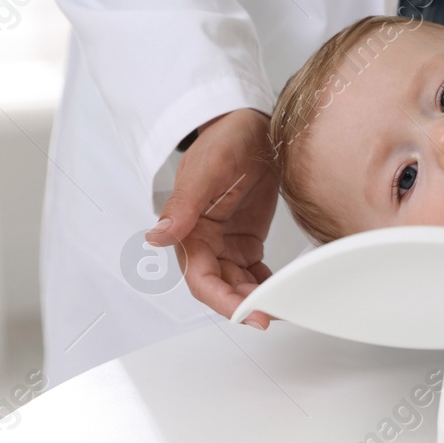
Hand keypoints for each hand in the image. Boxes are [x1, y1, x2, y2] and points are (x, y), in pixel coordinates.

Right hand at [145, 108, 279, 328]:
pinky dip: (267, 285)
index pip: (201, 279)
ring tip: (284, 307)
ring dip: (257, 299)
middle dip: (243, 306)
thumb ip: (184, 203)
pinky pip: (254, 272)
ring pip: (238, 284)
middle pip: (220, 288)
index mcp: (188, 231)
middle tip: (273, 316)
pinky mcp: (246, 241)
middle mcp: (204, 243)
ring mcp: (226, 244)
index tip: (248, 313)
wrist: (251, 126)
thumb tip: (158, 234)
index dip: (222, 301)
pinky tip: (286, 292)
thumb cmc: (225, 141)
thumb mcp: (207, 169)